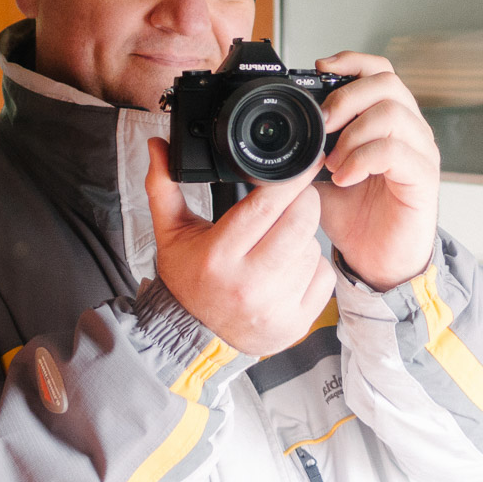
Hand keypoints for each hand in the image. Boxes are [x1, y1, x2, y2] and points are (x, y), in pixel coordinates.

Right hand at [144, 137, 335, 355]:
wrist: (194, 336)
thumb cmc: (188, 280)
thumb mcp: (172, 233)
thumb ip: (164, 186)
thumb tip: (158, 145)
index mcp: (218, 257)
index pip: (267, 206)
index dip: (292, 180)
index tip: (304, 164)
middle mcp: (249, 285)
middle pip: (302, 222)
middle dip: (305, 201)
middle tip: (295, 198)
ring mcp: (276, 307)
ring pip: (313, 247)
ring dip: (305, 236)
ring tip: (280, 240)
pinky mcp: (297, 323)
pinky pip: (324, 275)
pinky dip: (313, 266)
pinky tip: (290, 267)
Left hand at [313, 52, 439, 291]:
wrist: (377, 260)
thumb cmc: (357, 216)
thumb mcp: (322, 173)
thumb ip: (310, 148)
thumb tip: (278, 132)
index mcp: (387, 120)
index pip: (380, 70)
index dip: (352, 61)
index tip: (320, 71)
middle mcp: (409, 129)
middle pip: (387, 83)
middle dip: (346, 97)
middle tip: (322, 125)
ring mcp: (420, 152)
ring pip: (393, 113)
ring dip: (353, 134)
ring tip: (333, 162)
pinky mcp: (424, 178)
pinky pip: (396, 151)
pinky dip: (363, 159)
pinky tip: (345, 177)